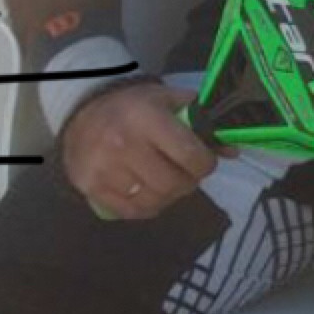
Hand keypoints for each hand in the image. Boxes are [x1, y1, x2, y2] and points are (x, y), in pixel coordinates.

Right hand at [62, 79, 225, 220]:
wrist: (81, 112)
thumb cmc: (131, 106)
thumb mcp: (166, 100)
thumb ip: (200, 122)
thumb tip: (233, 150)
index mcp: (146, 117)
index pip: (190, 155)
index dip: (206, 163)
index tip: (204, 160)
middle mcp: (123, 144)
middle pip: (174, 184)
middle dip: (188, 182)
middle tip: (185, 173)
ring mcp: (105, 169)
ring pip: (154, 201)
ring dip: (168, 196)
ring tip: (165, 181)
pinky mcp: (92, 188)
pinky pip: (132, 212)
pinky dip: (146, 206)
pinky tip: (147, 191)